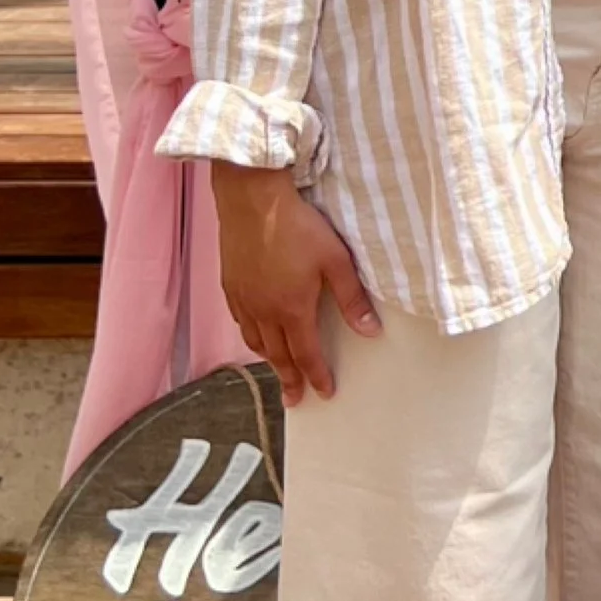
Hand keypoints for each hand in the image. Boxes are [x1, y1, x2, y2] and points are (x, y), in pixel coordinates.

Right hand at [210, 162, 378, 405]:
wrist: (252, 200)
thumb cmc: (297, 226)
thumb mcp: (336, 261)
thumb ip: (352, 299)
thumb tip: (370, 331)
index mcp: (291, 309)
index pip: (307, 354)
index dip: (316, 376)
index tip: (324, 393)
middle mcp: (263, 311)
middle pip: (278, 355)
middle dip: (289, 379)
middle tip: (294, 400)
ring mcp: (243, 298)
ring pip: (256, 341)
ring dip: (269, 360)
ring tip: (278, 372)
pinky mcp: (230, 284)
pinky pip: (241, 321)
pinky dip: (251, 336)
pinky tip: (256, 335)